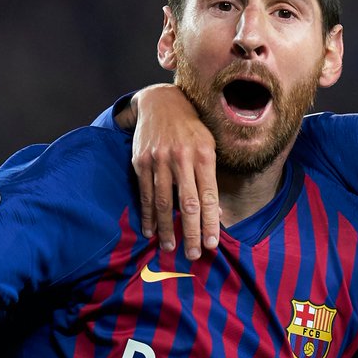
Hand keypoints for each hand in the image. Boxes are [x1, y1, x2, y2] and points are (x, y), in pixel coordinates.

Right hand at [128, 84, 219, 259]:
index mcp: (204, 155)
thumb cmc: (192, 129)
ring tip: (170, 247)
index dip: (210, 223)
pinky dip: (148, 215)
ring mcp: (159, 160)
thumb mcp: (209, 146)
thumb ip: (211, 179)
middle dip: (191, 232)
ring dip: (167, 229)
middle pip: (187, 203)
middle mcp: (182, 158)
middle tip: (193, 254)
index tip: (211, 244)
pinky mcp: (141, 161)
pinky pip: (145, 194)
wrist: (161, 103)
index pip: (209, 197)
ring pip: (163, 202)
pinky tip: (150, 231)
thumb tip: (216, 215)